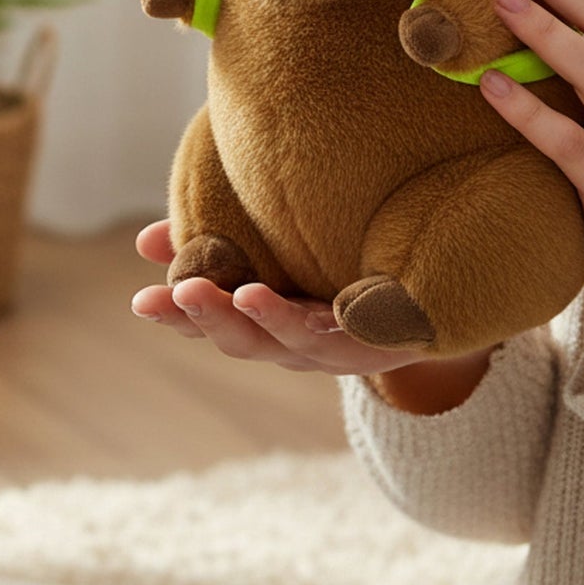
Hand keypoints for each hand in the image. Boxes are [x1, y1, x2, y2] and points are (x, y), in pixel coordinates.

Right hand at [131, 220, 429, 376]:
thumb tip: (145, 241)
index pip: (214, 322)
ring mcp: (346, 345)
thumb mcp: (274, 246)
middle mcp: (302, 342)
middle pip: (247, 341)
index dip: (178, 316)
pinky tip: (326, 306)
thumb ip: (218, 238)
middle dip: (210, 320)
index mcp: (271, 319)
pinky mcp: (391, 336)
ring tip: (243, 295)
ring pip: (297, 343)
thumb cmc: (347, 262)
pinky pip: (362, 333)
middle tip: (176, 294)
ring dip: (267, 322)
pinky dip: (342, 323)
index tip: (142, 301)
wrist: (440, 283)